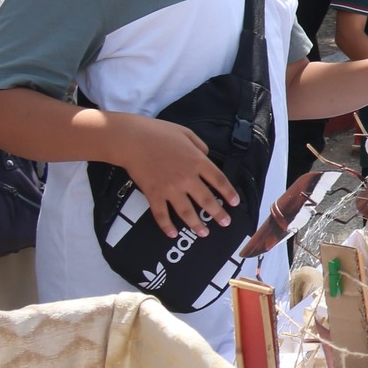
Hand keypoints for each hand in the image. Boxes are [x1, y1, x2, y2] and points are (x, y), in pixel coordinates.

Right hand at [117, 115, 238, 238]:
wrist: (132, 139)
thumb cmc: (159, 133)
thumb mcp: (187, 133)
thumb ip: (200, 147)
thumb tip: (206, 157)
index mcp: (197, 161)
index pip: (219, 180)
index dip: (229, 193)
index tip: (235, 203)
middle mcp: (187, 178)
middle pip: (206, 199)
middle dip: (218, 213)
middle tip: (226, 223)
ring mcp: (170, 188)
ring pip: (187, 212)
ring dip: (197, 224)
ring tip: (205, 233)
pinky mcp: (153, 195)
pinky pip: (161, 215)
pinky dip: (167, 226)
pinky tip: (173, 234)